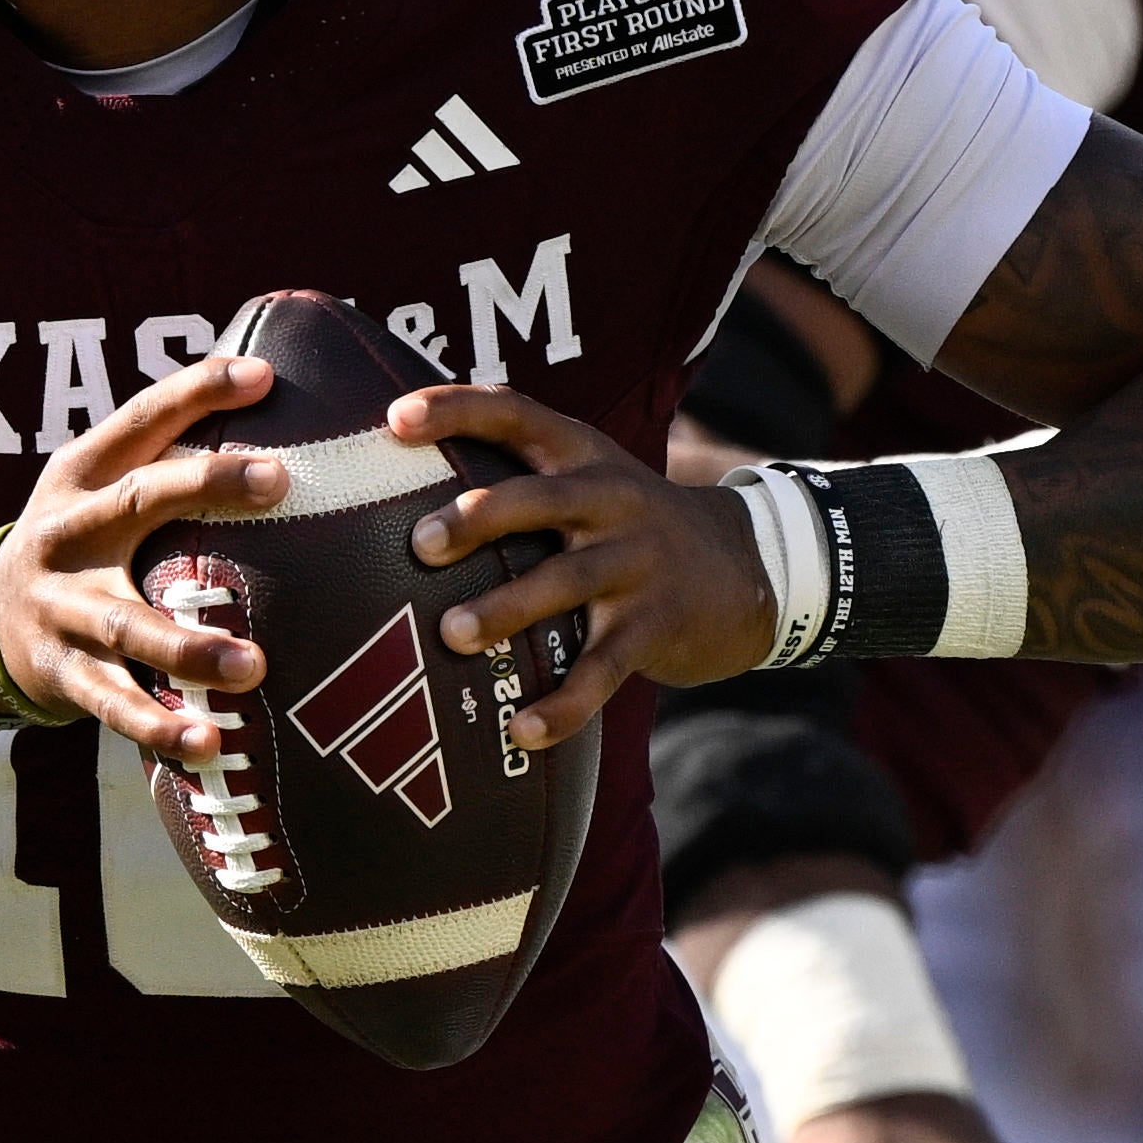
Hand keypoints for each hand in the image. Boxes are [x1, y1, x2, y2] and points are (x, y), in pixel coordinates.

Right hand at [0, 342, 287, 752]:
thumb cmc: (78, 542)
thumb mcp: (94, 489)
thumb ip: (162, 458)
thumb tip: (272, 399)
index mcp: (78, 476)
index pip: (140, 419)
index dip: (196, 391)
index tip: (262, 376)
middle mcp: (65, 533)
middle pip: (135, 500)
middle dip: (204, 484)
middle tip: (278, 479)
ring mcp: (61, 607)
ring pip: (128, 625)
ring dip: (190, 645)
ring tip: (254, 666)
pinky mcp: (62, 672)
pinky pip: (114, 703)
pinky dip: (159, 726)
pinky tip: (208, 744)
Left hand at [396, 384, 775, 748]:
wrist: (748, 568)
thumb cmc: (630, 526)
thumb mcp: (592, 479)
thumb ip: (520, 475)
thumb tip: (395, 486)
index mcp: (585, 457)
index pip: (518, 415)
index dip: (458, 410)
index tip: (396, 417)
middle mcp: (612, 502)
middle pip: (540, 500)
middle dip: (479, 518)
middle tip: (420, 544)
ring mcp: (637, 565)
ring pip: (566, 583)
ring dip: (507, 608)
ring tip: (453, 634)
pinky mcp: (654, 627)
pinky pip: (602, 669)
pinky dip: (563, 705)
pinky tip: (521, 731)